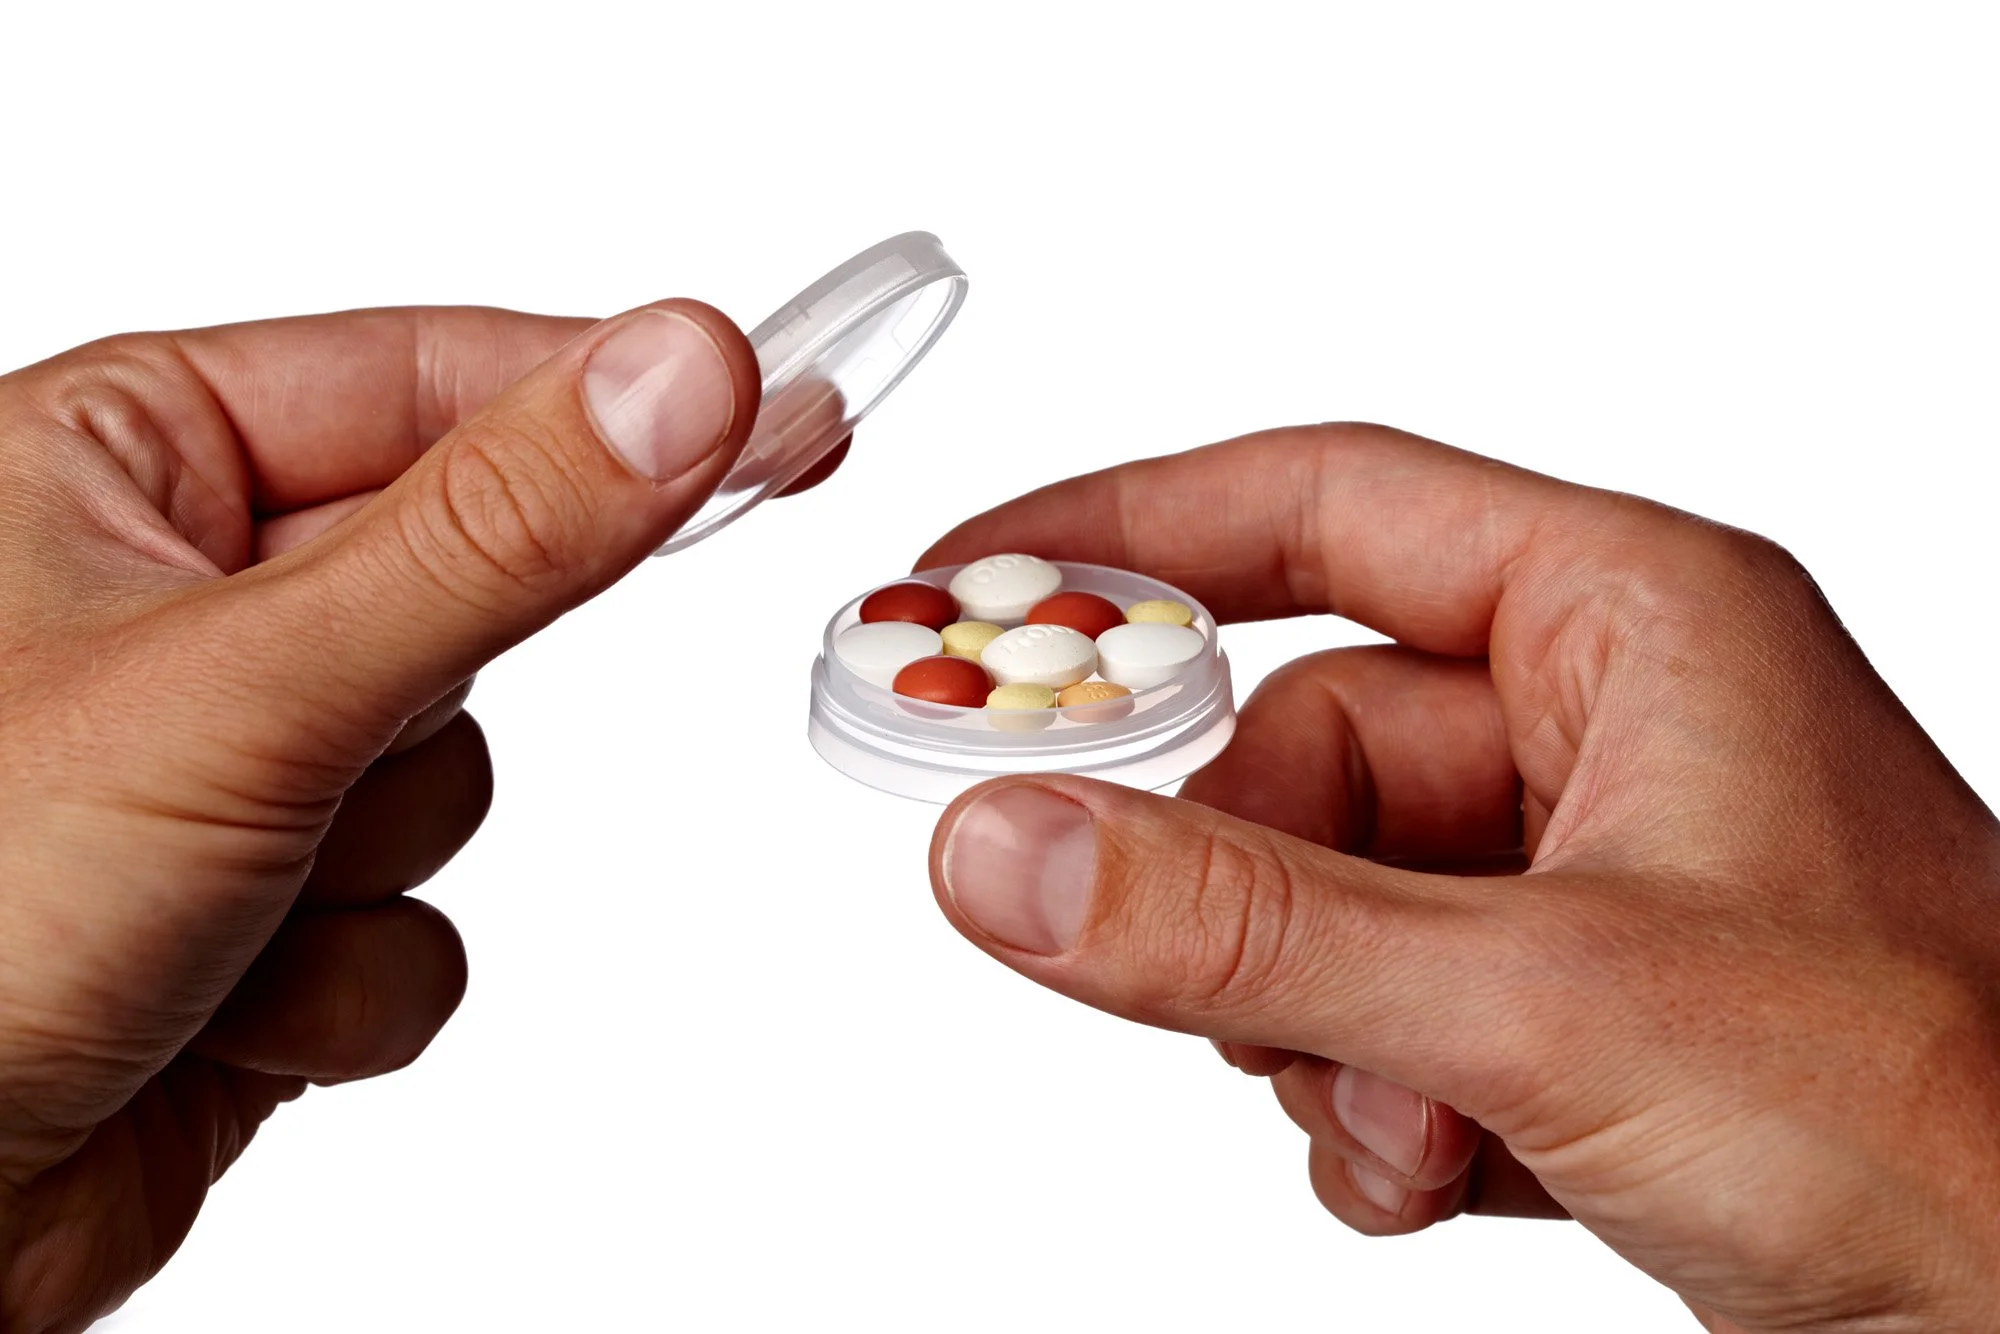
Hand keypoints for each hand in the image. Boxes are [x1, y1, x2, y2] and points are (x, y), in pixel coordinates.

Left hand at [0, 300, 831, 1331]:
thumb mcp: (251, 684)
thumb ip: (493, 533)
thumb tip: (682, 375)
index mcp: (114, 463)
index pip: (425, 377)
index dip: (603, 403)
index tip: (775, 412)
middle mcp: (173, 601)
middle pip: (465, 588)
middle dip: (414, 706)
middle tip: (338, 737)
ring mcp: (228, 764)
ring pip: (454, 771)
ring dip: (370, 862)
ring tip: (221, 905)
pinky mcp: (265, 914)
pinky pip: (421, 921)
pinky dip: (350, 980)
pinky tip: (218, 1004)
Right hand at [920, 425, 1999, 1331]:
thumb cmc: (1941, 1121)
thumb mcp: (1547, 1002)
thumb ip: (1250, 930)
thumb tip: (1004, 849)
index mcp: (1632, 621)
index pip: (1325, 506)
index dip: (1131, 533)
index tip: (968, 585)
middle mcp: (1602, 726)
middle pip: (1298, 748)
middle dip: (1252, 903)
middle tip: (1213, 993)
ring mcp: (1580, 873)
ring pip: (1317, 901)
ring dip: (1309, 1033)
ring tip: (1411, 1126)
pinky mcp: (1566, 1007)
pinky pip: (1369, 1008)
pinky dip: (1364, 1104)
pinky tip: (1441, 1173)